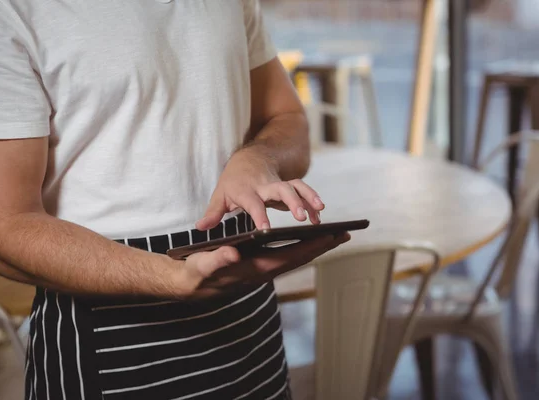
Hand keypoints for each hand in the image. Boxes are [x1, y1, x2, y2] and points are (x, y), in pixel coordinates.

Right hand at [176, 233, 349, 298]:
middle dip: (323, 246)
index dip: (313, 246)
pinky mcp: (262, 266)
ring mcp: (265, 270)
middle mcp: (265, 271)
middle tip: (345, 233)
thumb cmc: (198, 272)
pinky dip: (302, 247)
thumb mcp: (204, 264)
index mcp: (257, 268)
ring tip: (334, 234)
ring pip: (297, 257)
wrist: (192, 284)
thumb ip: (217, 259)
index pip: (291, 256)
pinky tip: (309, 239)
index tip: (332, 236)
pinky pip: (288, 256)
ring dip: (316, 247)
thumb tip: (232, 253)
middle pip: (301, 257)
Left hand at [196, 150, 324, 230]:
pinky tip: (320, 212)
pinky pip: (303, 189)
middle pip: (280, 190)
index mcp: (246, 190)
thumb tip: (200, 228)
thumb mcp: (219, 196)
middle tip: (301, 217)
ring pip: (296, 187)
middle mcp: (264, 185)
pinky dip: (312, 199)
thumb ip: (212, 214)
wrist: (249, 159)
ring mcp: (279, 183)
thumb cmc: (232, 183)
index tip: (266, 230)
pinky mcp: (289, 184)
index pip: (253, 204)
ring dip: (308, 198)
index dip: (259, 216)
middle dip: (292, 202)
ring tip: (318, 213)